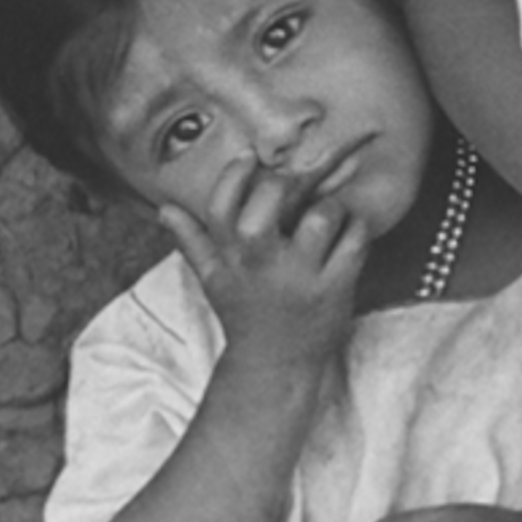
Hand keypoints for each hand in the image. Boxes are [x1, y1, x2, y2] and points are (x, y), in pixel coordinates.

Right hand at [164, 160, 370, 373]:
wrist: (275, 364)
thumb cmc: (246, 313)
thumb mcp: (214, 280)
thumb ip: (193, 242)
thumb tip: (164, 208)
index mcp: (229, 259)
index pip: (221, 206)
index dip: (235, 175)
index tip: (249, 157)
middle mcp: (260, 264)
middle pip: (272, 200)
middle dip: (289, 184)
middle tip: (298, 188)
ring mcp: (300, 276)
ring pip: (323, 215)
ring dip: (332, 207)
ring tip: (327, 217)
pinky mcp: (335, 287)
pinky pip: (356, 239)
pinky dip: (357, 230)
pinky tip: (348, 236)